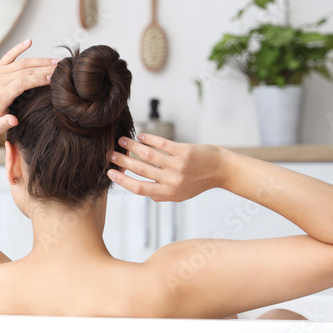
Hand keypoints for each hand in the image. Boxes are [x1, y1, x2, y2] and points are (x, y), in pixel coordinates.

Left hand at [0, 39, 58, 133]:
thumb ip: (5, 123)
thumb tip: (14, 120)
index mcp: (1, 94)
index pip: (22, 83)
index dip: (38, 79)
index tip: (53, 78)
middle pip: (25, 71)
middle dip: (44, 69)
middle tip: (61, 68)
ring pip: (22, 62)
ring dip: (39, 60)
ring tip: (55, 62)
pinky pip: (9, 55)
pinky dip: (19, 47)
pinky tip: (29, 41)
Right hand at [107, 134, 226, 201]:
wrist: (222, 170)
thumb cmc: (200, 182)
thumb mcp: (181, 196)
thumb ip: (162, 196)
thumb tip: (144, 194)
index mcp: (168, 193)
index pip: (139, 189)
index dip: (122, 181)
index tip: (110, 173)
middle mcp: (172, 181)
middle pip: (140, 170)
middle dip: (122, 161)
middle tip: (110, 154)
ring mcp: (178, 166)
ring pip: (148, 155)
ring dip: (132, 147)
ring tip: (122, 141)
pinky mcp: (185, 152)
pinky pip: (162, 144)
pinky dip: (148, 139)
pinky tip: (140, 136)